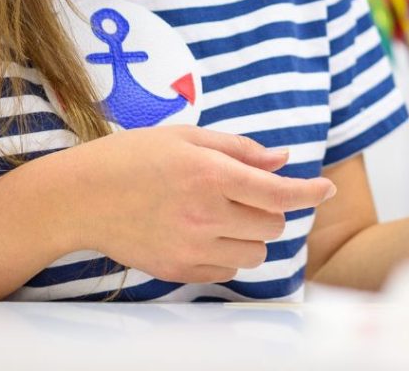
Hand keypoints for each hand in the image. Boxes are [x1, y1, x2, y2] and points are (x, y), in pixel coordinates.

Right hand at [63, 125, 336, 283]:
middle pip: (272, 224)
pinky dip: (231, 253)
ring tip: (227, 212)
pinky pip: (227, 271)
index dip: (310, 191)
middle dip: (272, 207)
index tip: (328, 189)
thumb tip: (283, 159)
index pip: (278, 192)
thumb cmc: (133, 157)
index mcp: (210, 175)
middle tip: (247, 190)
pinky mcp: (177, 271)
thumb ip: (240, 149)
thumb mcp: (188, 137)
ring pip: (255, 252)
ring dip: (254, 233)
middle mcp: (205, 216)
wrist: (80, 197)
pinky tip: (209, 232)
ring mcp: (191, 248)